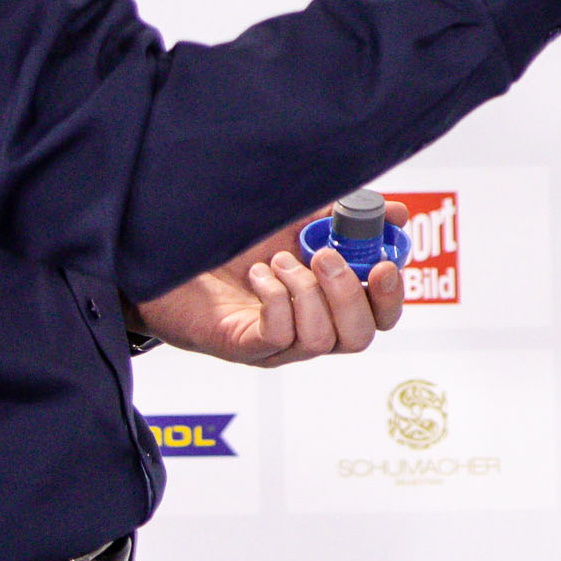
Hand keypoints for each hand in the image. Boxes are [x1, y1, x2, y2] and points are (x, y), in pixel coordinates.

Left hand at [133, 225, 404, 368]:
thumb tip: (398, 214)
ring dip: (306, 291)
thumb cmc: (229, 245)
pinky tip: (259, 275)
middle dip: (349, 292)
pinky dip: (276, 299)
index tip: (383, 263)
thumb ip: (345, 219)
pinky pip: (277, 335)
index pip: (379, 317)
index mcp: (326, 304)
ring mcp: (274, 345)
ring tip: (279, 261)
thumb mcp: (297, 222)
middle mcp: (306, 331)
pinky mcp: (242, 346)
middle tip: (325, 256)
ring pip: (320, 339)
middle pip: (358, 338)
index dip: (390, 295)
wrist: (163, 256)